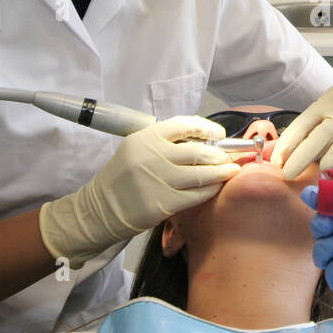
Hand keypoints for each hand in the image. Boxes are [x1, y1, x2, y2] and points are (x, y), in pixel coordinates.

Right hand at [39, 116, 239, 266]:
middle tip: (230, 157)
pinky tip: (216, 188)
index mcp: (146, 137)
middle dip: (220, 154)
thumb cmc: (124, 176)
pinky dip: (211, 190)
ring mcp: (158, 180)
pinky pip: (196, 195)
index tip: (219, 135)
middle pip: (199, 151)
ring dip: (222, 172)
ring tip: (231, 170)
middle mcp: (152, 156)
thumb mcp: (138, 148)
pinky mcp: (162, 203)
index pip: (184, 125)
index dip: (207, 129)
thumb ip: (166, 143)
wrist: (102, 207)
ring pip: (202, 174)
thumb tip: (203, 141)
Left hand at [272, 70, 332, 178]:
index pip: (303, 124)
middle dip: (303, 154)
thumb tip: (290, 158)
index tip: (277, 161)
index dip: (288, 143)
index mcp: (325, 105)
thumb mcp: (329, 108)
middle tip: (289, 172)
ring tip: (322, 167)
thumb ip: (314, 131)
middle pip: (322, 133)